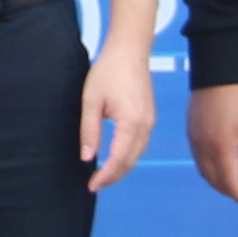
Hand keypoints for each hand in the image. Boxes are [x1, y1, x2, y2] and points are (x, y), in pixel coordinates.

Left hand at [76, 48, 157, 192]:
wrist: (129, 50)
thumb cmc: (108, 71)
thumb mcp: (91, 101)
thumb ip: (89, 130)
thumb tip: (87, 157)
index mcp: (131, 122)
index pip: (118, 159)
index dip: (105, 175)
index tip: (91, 185)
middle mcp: (145, 125)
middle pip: (130, 161)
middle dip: (113, 176)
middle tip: (94, 185)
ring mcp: (150, 121)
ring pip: (137, 154)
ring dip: (121, 167)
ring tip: (103, 175)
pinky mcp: (149, 117)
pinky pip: (140, 144)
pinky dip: (128, 156)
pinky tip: (116, 158)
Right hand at [188, 81, 237, 210]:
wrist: (217, 67)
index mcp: (221, 147)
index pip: (230, 183)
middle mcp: (203, 147)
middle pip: (215, 181)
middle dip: (231, 193)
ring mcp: (194, 139)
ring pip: (205, 172)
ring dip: (220, 183)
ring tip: (236, 185)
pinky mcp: (192, 130)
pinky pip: (199, 159)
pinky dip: (210, 170)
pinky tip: (221, 166)